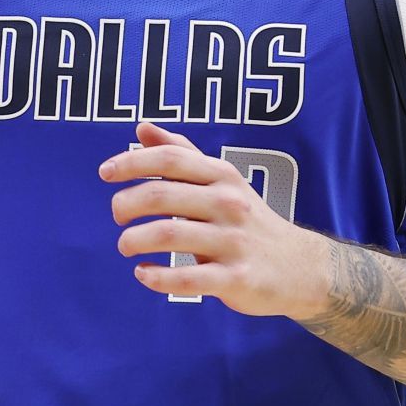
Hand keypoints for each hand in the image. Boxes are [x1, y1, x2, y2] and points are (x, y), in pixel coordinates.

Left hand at [100, 121, 329, 317]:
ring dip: (135, 240)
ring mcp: (233, 242)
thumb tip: (142, 127)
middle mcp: (228, 204)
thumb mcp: (222, 181)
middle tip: (117, 215)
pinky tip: (143, 274)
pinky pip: (187, 279)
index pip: (170, 159)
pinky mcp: (236, 278)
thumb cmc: (248, 220)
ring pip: (169, 235)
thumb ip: (181, 155)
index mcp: (222, 177)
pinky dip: (157, 277)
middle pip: (162, 196)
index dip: (132, 162)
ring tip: (126, 245)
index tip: (105, 172)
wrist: (300, 267)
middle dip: (126, 204)